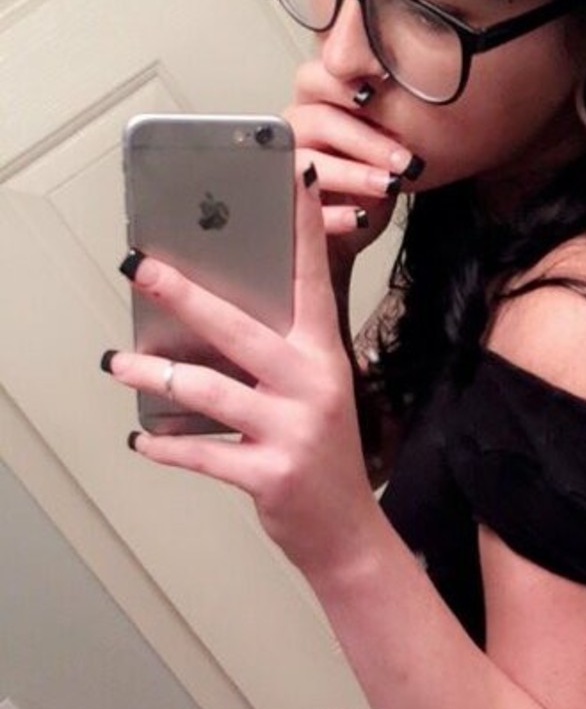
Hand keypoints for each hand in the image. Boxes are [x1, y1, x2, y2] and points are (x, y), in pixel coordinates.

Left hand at [105, 163, 378, 584]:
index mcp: (324, 355)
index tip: (293, 174)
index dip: (302, 226)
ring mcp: (293, 430)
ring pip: (209, 388)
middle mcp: (313, 385)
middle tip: (139, 266)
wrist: (346, 533)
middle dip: (183, 293)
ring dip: (153, 374)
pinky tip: (141, 436)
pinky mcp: (271, 474)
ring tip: (117, 363)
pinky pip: (204, 452)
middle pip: (239, 326)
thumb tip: (204, 310)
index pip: (311, 279)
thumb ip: (276, 349)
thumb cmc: (320, 453)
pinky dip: (166, 446)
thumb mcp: (312, 391)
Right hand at [284, 60, 423, 287]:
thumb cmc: (359, 198)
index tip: (373, 95)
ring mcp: (284, 172)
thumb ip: (389, 141)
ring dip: (351, 173)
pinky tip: (359, 217)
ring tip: (386, 185)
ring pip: (307, 161)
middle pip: (319, 120)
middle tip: (402, 161)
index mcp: (316, 112)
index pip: (317, 80)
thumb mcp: (382, 165)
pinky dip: (334, 215)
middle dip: (365, 140)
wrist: (339, 246)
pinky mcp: (286, 214)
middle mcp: (295, 136)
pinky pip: (303, 211)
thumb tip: (409, 126)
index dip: (341, 83)